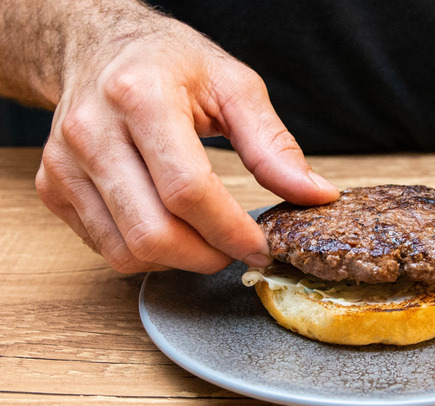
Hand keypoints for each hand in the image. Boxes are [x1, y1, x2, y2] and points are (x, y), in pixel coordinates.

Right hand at [35, 14, 338, 273]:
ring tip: (206, 238)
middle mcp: (94, 132)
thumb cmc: (169, 63)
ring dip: (178, 260)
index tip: (262, 245)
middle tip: (237, 248)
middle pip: (153, 232)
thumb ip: (274, 144)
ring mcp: (66, 164)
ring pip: (126, 251)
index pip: (188, 190)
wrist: (100, 48)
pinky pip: (104, 247)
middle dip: (207, 255)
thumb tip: (315, 194)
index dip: (231, 231)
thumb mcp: (234, 86)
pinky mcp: (53, 187)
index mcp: (142, 98)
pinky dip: (145, 252)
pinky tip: (168, 226)